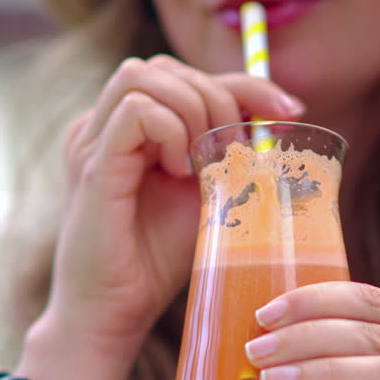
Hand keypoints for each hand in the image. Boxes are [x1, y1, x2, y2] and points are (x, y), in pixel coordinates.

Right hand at [16, 55, 303, 379]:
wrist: (114, 313)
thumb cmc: (157, 261)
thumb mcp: (208, 193)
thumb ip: (229, 152)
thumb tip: (281, 116)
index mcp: (126, 129)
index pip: (188, 75)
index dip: (245, 84)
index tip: (289, 113)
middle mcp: (100, 125)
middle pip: (167, 66)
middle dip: (219, 96)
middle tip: (238, 152)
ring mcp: (90, 140)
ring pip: (146, 75)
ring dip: (193, 110)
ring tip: (203, 163)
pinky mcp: (91, 164)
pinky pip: (136, 110)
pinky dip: (172, 131)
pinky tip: (180, 172)